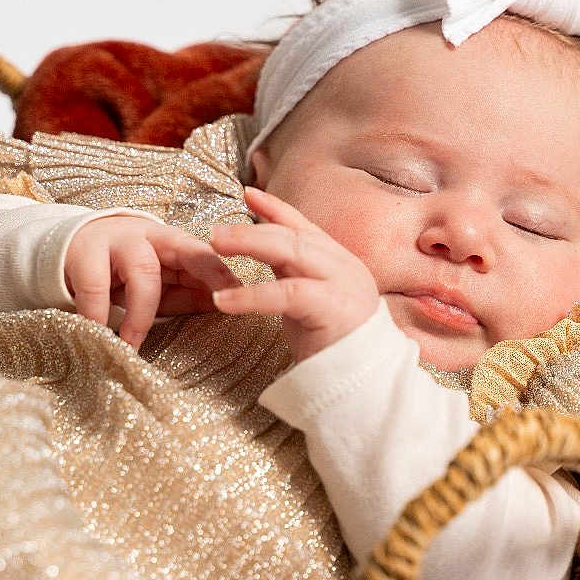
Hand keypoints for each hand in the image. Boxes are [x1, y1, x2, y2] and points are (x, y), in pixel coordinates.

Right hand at [64, 215, 242, 348]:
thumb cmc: (124, 271)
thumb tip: (224, 309)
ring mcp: (117, 242)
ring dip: (141, 314)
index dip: (224, 274)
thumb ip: (187, 295)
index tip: (242, 296)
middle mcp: (151, 236)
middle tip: (219, 305)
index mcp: (174, 242)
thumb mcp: (159, 283)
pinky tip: (100, 335)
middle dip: (207, 275)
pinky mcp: (83, 254)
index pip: (207, 255)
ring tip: (134, 344)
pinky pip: (95, 287)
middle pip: (187, 253)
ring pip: (143, 272)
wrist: (69, 246)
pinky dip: (97, 314)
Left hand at [207, 186, 379, 362]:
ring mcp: (343, 285)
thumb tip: (261, 248)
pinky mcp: (334, 309)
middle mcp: (345, 267)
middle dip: (252, 227)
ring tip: (215, 247)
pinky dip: (252, 294)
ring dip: (250, 245)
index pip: (304, 226)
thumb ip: (292, 274)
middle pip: (294, 236)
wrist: (365, 386)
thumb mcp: (309, 302)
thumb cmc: (334, 349)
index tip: (247, 193)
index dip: (276, 208)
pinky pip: (288, 293)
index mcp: (339, 262)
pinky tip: (223, 299)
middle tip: (215, 231)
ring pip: (293, 253)